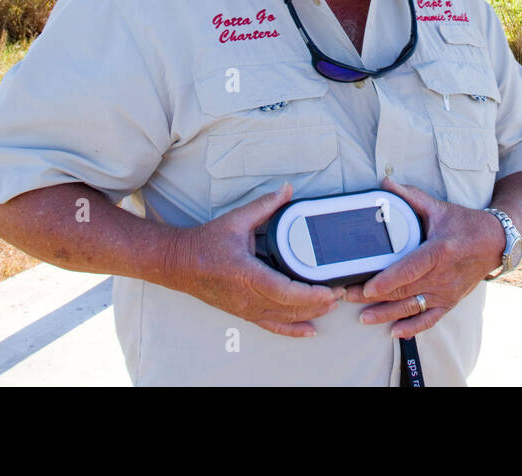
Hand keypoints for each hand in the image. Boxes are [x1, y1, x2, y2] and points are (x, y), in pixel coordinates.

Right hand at [174, 183, 343, 337]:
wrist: (180, 264)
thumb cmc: (206, 243)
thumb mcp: (236, 220)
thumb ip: (265, 205)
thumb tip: (287, 189)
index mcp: (247, 275)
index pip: (285, 292)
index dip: (311, 295)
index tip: (331, 289)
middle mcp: (247, 298)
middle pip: (290, 308)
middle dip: (319, 303)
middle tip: (341, 290)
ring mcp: (246, 309)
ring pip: (285, 319)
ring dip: (311, 315)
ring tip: (332, 305)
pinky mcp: (244, 314)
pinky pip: (273, 327)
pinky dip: (293, 330)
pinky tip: (311, 330)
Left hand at [344, 177, 503, 337]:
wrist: (495, 242)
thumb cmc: (465, 224)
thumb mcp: (438, 208)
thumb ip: (410, 197)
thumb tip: (385, 183)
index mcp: (439, 250)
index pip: (410, 269)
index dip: (387, 280)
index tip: (367, 288)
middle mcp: (443, 275)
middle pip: (404, 290)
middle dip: (374, 297)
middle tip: (347, 296)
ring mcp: (447, 292)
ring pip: (413, 308)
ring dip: (386, 315)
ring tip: (363, 318)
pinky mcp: (450, 302)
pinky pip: (430, 319)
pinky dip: (412, 327)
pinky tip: (394, 331)